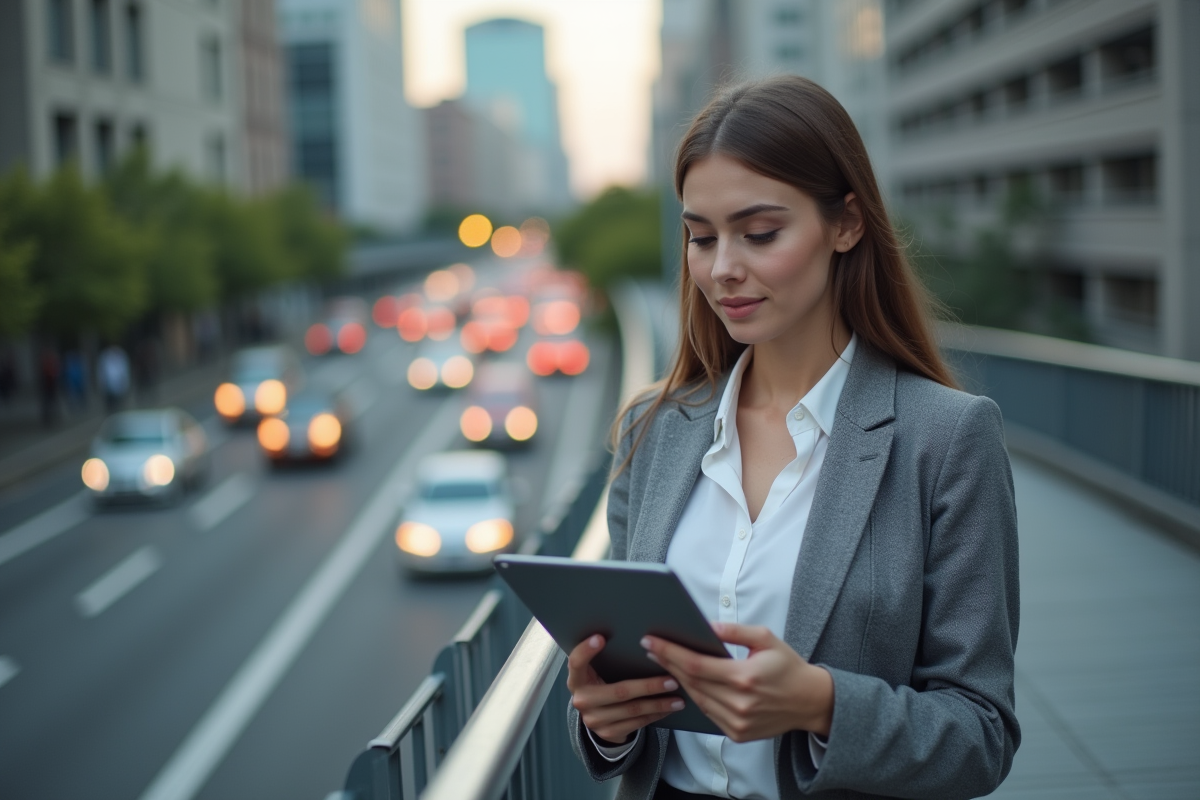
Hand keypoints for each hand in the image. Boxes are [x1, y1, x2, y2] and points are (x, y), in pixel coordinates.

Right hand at [567, 634, 686, 744]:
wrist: (598, 717)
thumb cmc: (603, 683)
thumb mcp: (597, 672)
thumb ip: (607, 659)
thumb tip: (641, 640)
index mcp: (577, 679)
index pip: (576, 662)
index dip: (586, 650)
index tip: (601, 637)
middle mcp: (582, 700)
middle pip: (619, 691)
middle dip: (648, 686)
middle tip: (672, 679)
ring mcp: (594, 720)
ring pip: (632, 710)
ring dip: (659, 703)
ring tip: (678, 697)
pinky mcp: (607, 733)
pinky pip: (637, 723)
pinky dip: (655, 714)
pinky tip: (669, 708)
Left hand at [641, 622, 833, 743]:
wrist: (810, 702)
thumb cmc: (788, 667)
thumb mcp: (766, 639)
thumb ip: (735, 631)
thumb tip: (706, 626)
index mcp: (745, 678)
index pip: (696, 665)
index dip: (670, 653)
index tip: (651, 641)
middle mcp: (739, 704)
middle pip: (691, 682)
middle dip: (668, 663)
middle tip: (651, 647)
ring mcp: (737, 723)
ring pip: (696, 699)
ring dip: (678, 680)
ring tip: (664, 662)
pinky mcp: (737, 734)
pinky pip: (708, 713)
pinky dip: (695, 696)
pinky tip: (686, 682)